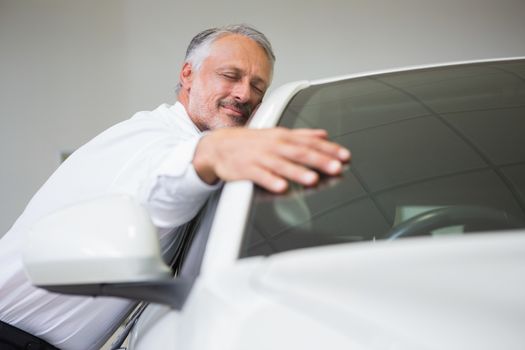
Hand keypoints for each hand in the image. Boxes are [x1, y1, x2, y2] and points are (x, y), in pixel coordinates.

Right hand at [193, 127, 350, 192]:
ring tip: (313, 179)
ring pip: (281, 164)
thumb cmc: (251, 142)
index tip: (345, 156)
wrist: (219, 146)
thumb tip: (323, 133)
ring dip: (298, 172)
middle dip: (319, 160)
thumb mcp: (277, 134)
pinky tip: (282, 187)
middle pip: (299, 152)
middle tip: (336, 167)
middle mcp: (274, 146)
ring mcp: (260, 157)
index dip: (329, 149)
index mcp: (283, 137)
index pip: (310, 142)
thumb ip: (302, 135)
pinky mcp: (246, 169)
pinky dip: (271, 181)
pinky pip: (260, 176)